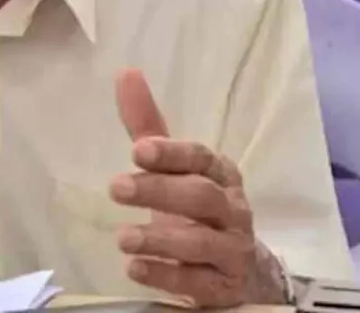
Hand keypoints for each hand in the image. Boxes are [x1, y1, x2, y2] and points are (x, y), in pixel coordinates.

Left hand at [109, 69, 281, 307]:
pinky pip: (199, 282)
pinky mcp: (224, 287)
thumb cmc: (197, 209)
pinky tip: (136, 269)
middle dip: (159, 191)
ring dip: (160, 239)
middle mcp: (232, 209)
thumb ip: (149, 127)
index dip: (172, 153)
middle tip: (117, 187)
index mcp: (220, 174)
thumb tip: (125, 73)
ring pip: (201, 243)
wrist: (242, 272)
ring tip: (122, 237)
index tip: (138, 149)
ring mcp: (232, 250)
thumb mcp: (174, 169)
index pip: (200, 159)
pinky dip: (168, 277)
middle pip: (200, 197)